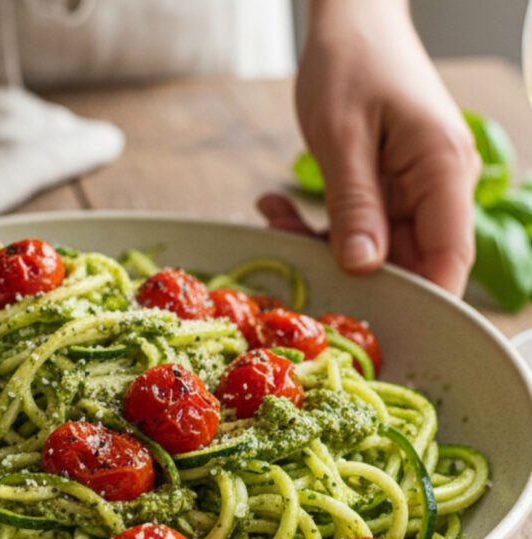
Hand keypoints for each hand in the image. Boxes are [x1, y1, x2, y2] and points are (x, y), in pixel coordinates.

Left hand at [274, 0, 479, 295]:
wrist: (351, 21)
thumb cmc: (351, 63)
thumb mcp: (342, 136)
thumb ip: (354, 205)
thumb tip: (362, 268)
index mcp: (443, 171)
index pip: (448, 259)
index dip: (415, 301)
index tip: (364, 325)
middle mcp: (439, 184)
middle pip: (408, 259)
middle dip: (348, 271)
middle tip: (290, 262)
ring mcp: (415, 185)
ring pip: (376, 245)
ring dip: (321, 242)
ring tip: (272, 216)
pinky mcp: (390, 183)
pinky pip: (359, 222)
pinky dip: (319, 222)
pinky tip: (275, 204)